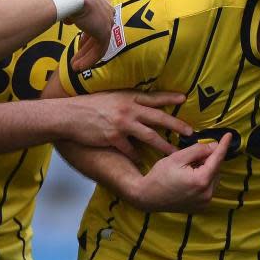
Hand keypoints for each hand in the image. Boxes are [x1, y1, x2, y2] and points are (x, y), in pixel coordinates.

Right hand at [66, 0, 114, 70]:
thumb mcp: (67, 0)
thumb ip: (71, 11)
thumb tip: (69, 19)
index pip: (95, 19)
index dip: (87, 33)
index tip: (80, 42)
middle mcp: (104, 9)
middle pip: (97, 32)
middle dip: (86, 47)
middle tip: (77, 57)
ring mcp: (106, 21)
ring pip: (98, 44)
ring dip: (85, 56)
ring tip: (75, 67)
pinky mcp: (104, 32)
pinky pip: (99, 50)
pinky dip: (89, 60)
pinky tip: (79, 67)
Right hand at [66, 91, 191, 158]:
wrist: (69, 115)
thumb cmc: (89, 104)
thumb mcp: (111, 96)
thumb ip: (127, 100)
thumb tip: (142, 105)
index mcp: (128, 97)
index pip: (153, 97)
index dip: (170, 98)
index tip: (184, 99)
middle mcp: (128, 110)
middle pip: (158, 118)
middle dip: (176, 125)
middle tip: (190, 132)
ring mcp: (121, 124)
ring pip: (149, 136)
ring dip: (164, 146)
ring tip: (175, 153)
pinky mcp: (113, 138)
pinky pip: (130, 149)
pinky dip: (138, 156)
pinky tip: (144, 163)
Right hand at [128, 133, 230, 212]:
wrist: (147, 197)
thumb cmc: (160, 175)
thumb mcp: (177, 157)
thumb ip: (198, 150)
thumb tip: (214, 146)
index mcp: (201, 180)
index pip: (217, 158)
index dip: (223, 145)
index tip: (229, 135)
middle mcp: (207, 194)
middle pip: (216, 169)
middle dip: (208, 159)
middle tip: (192, 156)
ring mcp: (205, 202)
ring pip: (213, 178)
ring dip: (207, 170)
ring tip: (189, 168)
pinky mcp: (201, 207)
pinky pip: (209, 188)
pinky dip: (204, 180)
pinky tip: (190, 178)